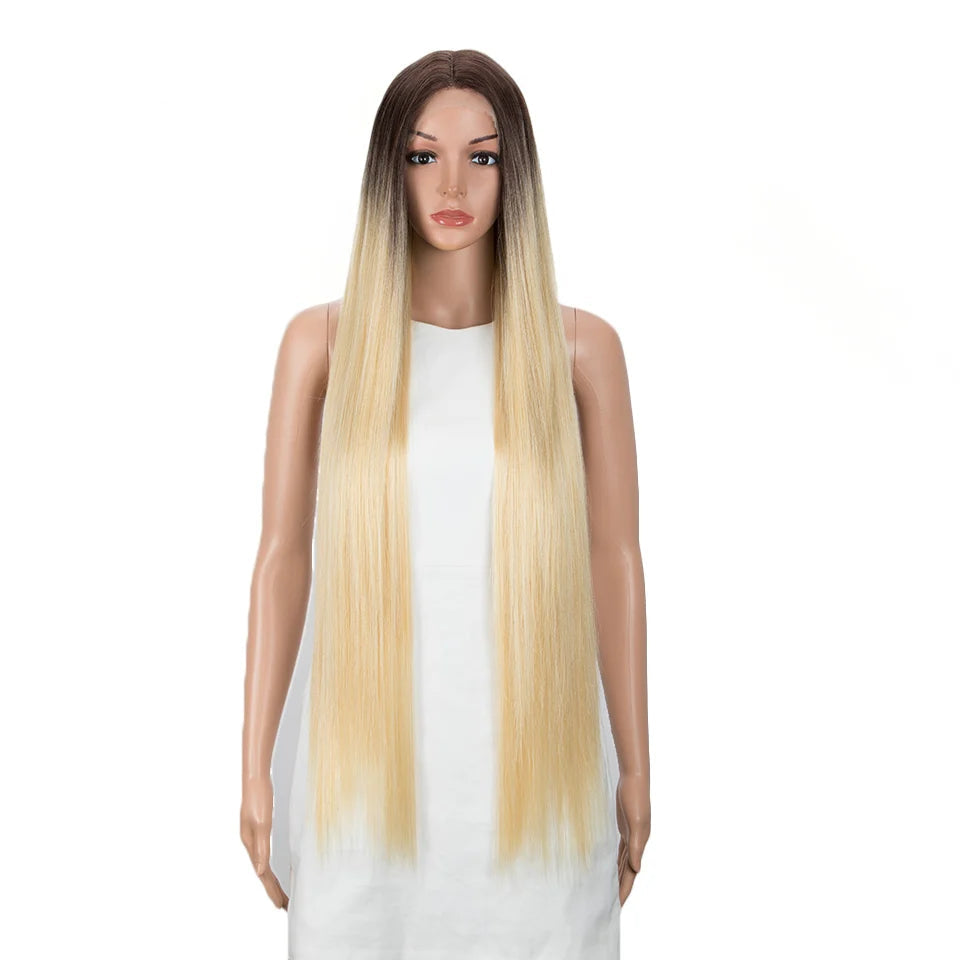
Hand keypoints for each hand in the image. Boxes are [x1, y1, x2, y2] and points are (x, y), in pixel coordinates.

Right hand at [240, 774, 288, 909]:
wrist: (256, 778)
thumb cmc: (259, 798)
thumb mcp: (262, 824)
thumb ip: (261, 848)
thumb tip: (261, 872)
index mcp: (250, 844)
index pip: (263, 874)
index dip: (271, 889)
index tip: (280, 905)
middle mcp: (250, 843)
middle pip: (262, 872)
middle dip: (272, 890)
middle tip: (284, 906)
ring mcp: (253, 836)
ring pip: (263, 865)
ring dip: (271, 880)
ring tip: (281, 893)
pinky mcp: (259, 829)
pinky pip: (264, 854)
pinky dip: (269, 865)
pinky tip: (272, 868)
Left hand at [616, 772, 649, 905]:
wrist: (633, 778)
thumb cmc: (635, 797)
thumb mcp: (634, 822)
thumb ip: (636, 846)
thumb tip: (636, 869)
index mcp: (640, 843)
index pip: (632, 873)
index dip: (625, 889)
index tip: (618, 906)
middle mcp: (637, 842)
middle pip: (628, 872)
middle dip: (622, 888)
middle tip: (613, 906)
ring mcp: (631, 835)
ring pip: (624, 863)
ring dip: (619, 877)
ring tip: (612, 892)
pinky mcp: (624, 828)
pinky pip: (621, 851)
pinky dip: (617, 862)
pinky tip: (612, 867)